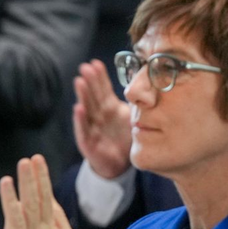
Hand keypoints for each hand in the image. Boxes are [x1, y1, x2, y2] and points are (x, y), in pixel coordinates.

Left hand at [0, 155, 90, 228]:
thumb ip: (64, 226)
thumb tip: (57, 206)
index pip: (46, 199)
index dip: (41, 179)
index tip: (37, 160)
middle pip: (33, 204)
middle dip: (29, 181)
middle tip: (25, 161)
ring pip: (16, 220)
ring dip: (11, 201)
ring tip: (6, 181)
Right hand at [72, 59, 130, 179]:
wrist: (118, 165)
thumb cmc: (124, 138)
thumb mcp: (132, 118)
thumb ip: (135, 104)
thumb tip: (149, 84)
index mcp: (109, 109)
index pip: (103, 90)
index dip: (100, 77)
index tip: (96, 63)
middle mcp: (98, 116)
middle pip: (93, 96)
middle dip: (89, 81)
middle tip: (85, 67)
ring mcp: (92, 128)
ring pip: (86, 109)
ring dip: (82, 95)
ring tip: (79, 81)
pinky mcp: (88, 143)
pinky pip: (83, 130)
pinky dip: (80, 120)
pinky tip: (78, 108)